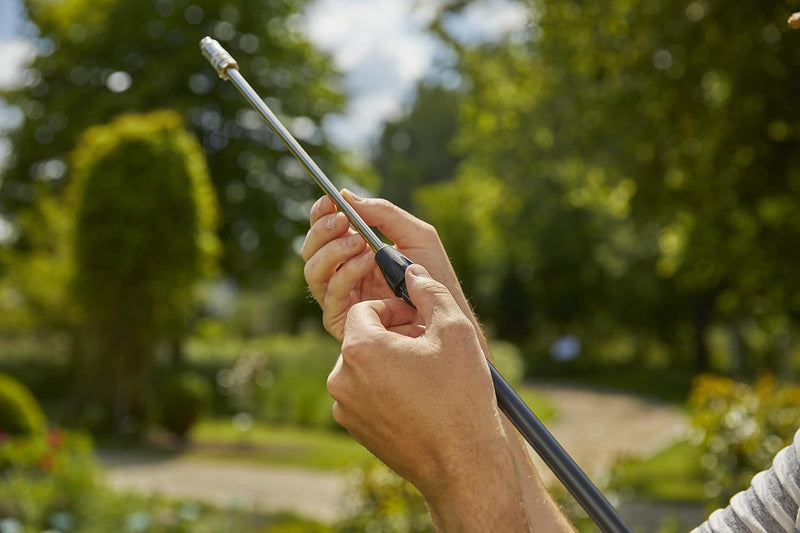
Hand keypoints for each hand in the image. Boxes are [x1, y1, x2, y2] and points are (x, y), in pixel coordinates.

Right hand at [301, 190, 467, 341]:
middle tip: (343, 221)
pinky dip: (346, 273)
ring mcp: (341, 298)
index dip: (321, 215)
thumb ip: (384, 214)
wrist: (447, 316)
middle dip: (323, 231)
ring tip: (360, 242)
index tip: (329, 201)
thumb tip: (345, 196)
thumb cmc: (435, 277)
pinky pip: (330, 294)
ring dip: (333, 251)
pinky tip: (368, 262)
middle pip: (311, 250)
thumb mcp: (416, 235)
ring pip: (313, 271)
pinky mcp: (344, 320)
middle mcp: (342, 274)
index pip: (325, 232)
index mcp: (354, 253)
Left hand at [327, 265, 529, 530]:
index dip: (393, 308)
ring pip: (364, 367)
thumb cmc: (460, 395)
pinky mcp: (354, 430)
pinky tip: (419, 399)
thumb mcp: (454, 329)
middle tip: (428, 345)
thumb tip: (411, 271)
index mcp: (360, 349)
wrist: (462, 466)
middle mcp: (341, 378)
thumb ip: (428, 290)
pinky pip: (365, 394)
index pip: (365, 309)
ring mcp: (345, 408)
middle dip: (392, 335)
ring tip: (427, 374)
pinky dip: (385, 389)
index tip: (419, 319)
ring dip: (389, 362)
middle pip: (363, 338)